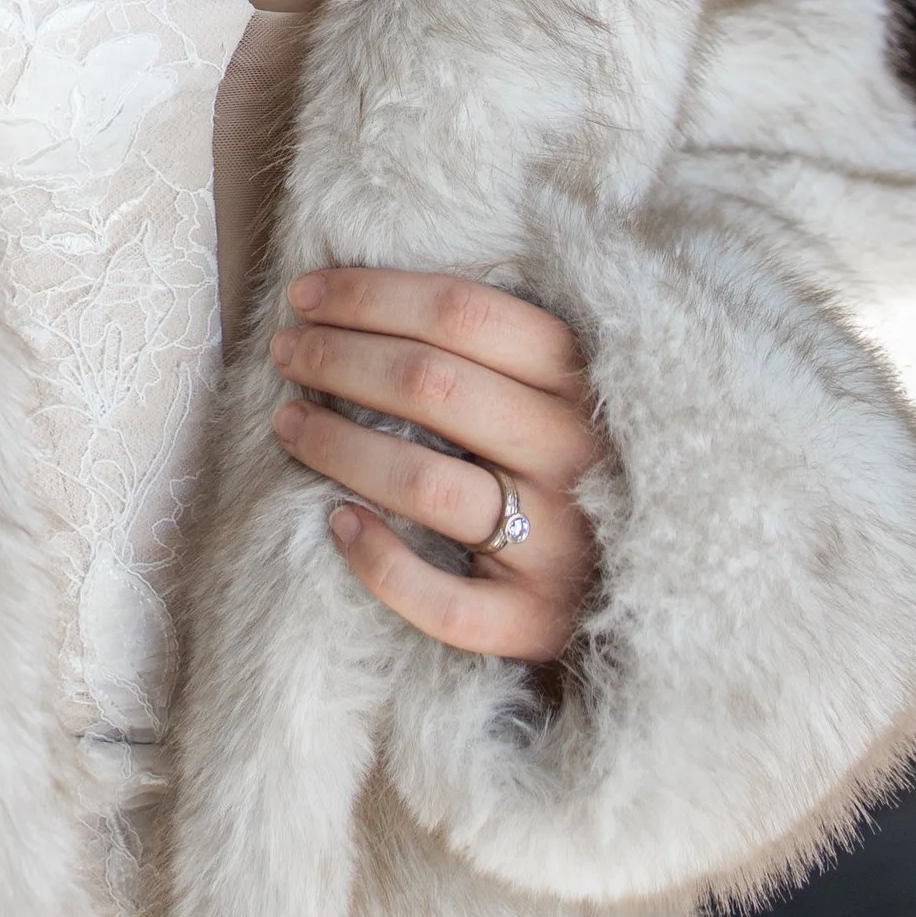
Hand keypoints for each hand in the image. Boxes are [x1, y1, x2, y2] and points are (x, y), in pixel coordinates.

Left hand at [270, 269, 602, 663]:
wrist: (628, 583)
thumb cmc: (561, 462)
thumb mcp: (549, 388)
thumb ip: (483, 345)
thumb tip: (352, 299)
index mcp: (577, 380)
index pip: (462, 312)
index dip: (370, 295)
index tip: (304, 295)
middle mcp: (573, 455)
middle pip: (431, 384)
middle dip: (339, 357)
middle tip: (286, 353)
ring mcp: (558, 542)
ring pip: (425, 483)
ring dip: (338, 445)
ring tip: (288, 423)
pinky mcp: (535, 621)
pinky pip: (444, 602)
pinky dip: (381, 562)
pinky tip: (338, 523)